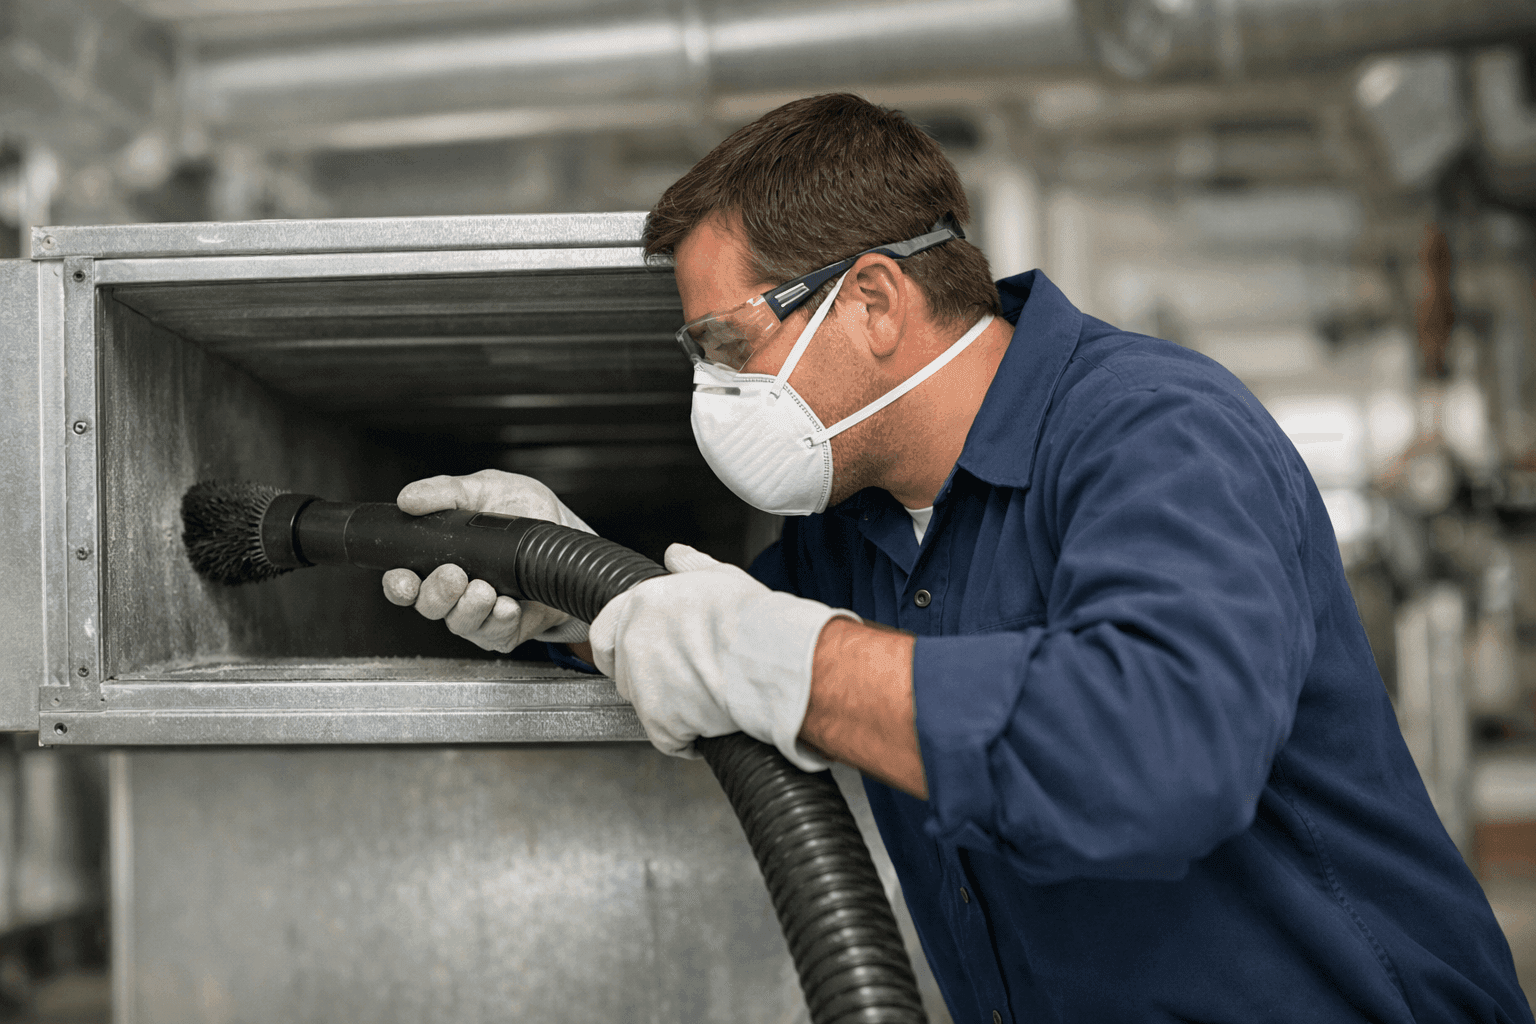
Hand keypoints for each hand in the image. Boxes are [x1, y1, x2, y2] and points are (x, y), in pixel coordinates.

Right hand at [381, 469, 593, 650]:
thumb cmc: (524, 512)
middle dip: (437, 594)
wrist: (566, 534)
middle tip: (454, 575)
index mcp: (441, 559)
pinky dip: (499, 620)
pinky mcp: (506, 630)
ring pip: (459, 622)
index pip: (405, 582)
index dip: (399, 584)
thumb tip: (409, 497)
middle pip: (428, 606)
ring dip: (469, 607)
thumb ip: (447, 491)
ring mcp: (480, 613)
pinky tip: (507, 606)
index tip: (403, 578)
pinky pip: (495, 634)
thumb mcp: (486, 488)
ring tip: (485, 589)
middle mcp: (456, 591)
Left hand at [589, 543, 856, 769]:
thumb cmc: (750, 617)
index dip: (613, 648)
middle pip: (624, 673)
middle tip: (683, 680)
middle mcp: (634, 643)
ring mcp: (643, 685)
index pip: (602, 632)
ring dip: (668, 708)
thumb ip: (690, 565)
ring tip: (704, 699)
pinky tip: (711, 723)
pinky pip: (668, 737)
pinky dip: (686, 737)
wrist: (766, 656)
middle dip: (649, 680)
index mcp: (641, 605)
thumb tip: (675, 554)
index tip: (623, 658)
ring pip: (645, 706)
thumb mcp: (720, 575)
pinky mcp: (660, 722)